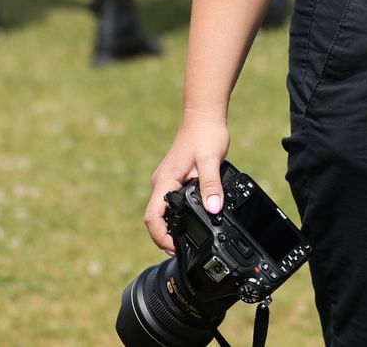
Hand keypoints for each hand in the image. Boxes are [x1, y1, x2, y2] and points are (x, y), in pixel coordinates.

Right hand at [144, 111, 229, 252]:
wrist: (204, 116)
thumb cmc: (206, 134)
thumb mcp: (211, 161)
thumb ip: (211, 186)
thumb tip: (213, 209)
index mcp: (165, 181)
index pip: (153, 217)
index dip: (161, 237)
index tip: (175, 248)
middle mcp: (161, 182)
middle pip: (155, 218)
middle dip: (164, 237)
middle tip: (183, 250)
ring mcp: (166, 179)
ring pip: (161, 210)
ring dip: (170, 227)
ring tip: (186, 240)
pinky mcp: (174, 177)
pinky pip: (170, 201)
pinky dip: (175, 215)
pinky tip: (190, 220)